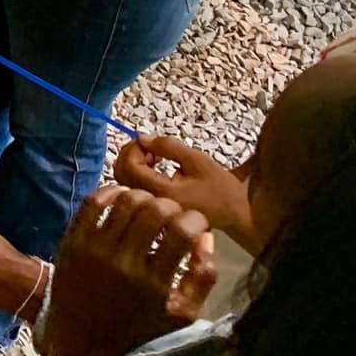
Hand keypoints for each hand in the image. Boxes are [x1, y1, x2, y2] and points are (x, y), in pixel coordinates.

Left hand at [41, 184, 216, 355]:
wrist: (83, 340)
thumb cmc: (137, 328)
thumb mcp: (182, 315)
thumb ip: (203, 278)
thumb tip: (205, 237)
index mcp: (154, 283)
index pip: (182, 231)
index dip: (196, 219)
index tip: (196, 224)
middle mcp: (123, 263)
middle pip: (155, 210)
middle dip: (171, 206)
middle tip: (172, 215)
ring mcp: (94, 250)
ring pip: (124, 201)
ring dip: (143, 197)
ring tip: (148, 207)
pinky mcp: (72, 242)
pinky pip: (92, 203)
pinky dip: (110, 192)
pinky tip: (121, 198)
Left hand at [115, 135, 257, 251]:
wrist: (236, 217)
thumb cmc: (222, 189)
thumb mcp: (198, 161)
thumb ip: (169, 147)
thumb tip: (142, 138)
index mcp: (162, 193)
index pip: (129, 167)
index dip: (134, 148)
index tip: (152, 143)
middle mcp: (151, 203)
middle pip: (120, 174)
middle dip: (130, 153)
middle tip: (151, 147)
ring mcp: (151, 208)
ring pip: (123, 181)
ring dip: (132, 162)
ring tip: (155, 156)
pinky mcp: (153, 209)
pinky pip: (133, 187)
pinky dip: (137, 172)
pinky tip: (156, 167)